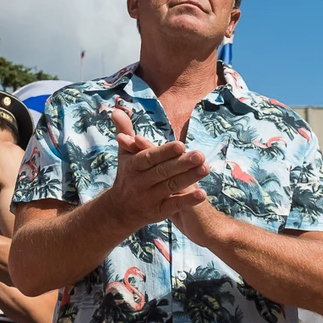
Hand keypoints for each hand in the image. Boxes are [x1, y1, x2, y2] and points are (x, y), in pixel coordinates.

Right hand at [106, 107, 208, 227]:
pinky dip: (187, 200)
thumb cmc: (127, 175)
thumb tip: (117, 110)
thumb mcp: (124, 154)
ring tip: (205, 169)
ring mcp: (148, 198)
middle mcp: (139, 182)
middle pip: (162, 172)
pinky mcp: (157, 212)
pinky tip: (202, 194)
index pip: (149, 158)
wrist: (118, 210)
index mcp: (132, 166)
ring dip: (189, 178)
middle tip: (200, 155)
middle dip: (182, 164)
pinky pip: (173, 205)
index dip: (164, 152)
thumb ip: (124, 132)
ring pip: (170, 187)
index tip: (181, 145)